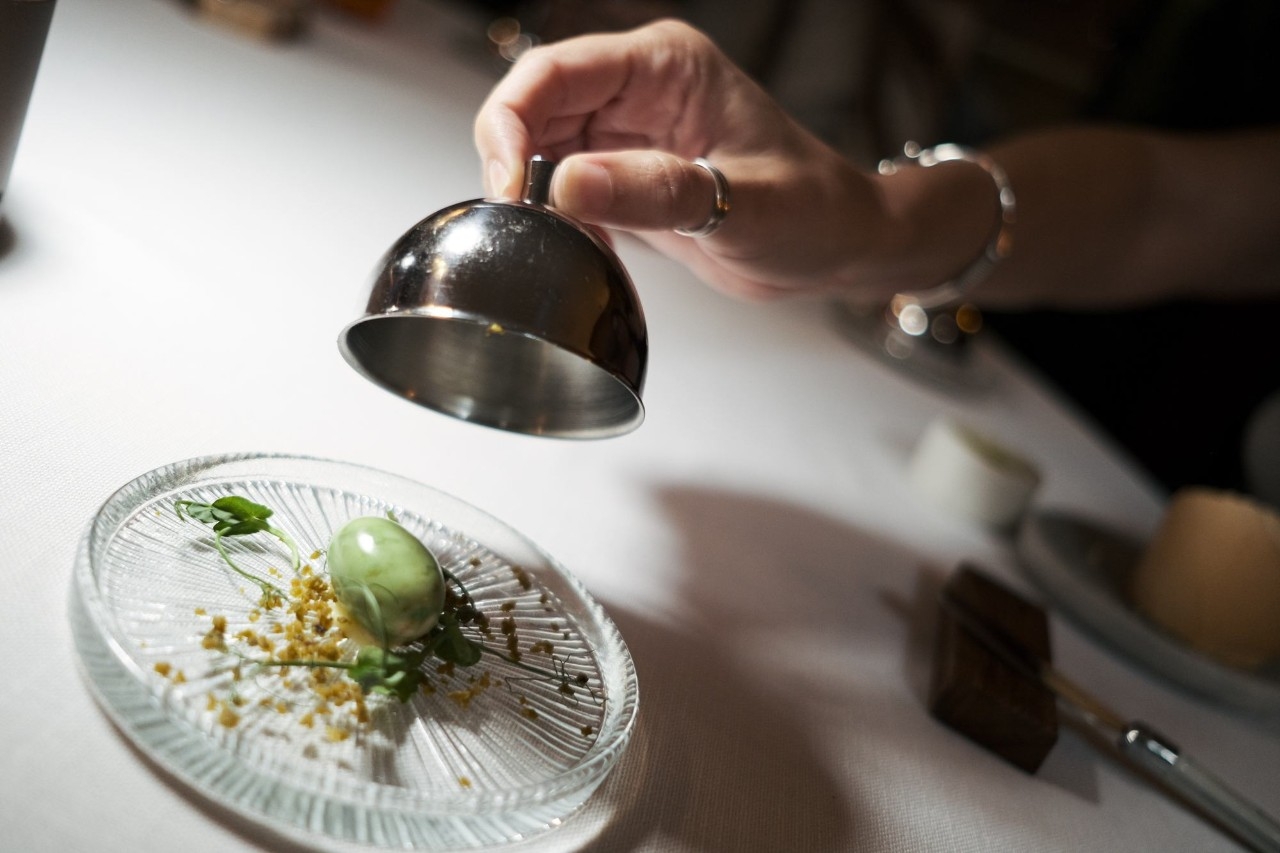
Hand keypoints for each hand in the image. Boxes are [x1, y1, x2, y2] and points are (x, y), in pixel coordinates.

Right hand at [473, 19, 893, 299]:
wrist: (836, 246)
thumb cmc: (813, 210)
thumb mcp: (742, 205)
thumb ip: (655, 192)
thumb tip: (566, 184)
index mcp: (666, 66)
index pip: (557, 72)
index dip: (514, 121)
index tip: (508, 184)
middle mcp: (638, 91)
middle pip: (534, 105)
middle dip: (512, 160)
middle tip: (518, 221)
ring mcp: (628, 133)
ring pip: (540, 149)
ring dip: (531, 195)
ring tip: (550, 240)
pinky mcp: (625, 176)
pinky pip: (563, 188)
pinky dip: (557, 220)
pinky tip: (580, 250)